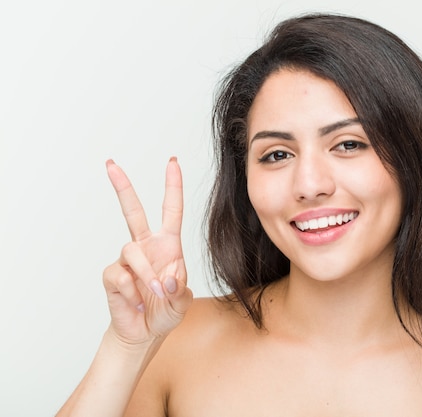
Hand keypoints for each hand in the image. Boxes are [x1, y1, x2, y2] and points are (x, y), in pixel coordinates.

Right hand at [102, 157, 192, 345]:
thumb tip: (166, 279)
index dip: (173, 187)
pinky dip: (134, 292)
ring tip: (154, 294)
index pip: (171, 211)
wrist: (145, 333)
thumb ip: (179, 291)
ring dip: (146, 274)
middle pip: (132, 211)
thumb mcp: (181, 301)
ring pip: (132, 251)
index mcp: (168, 246)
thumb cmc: (165, 311)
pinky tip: (137, 304)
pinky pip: (121, 276)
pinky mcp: (112, 275)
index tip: (172, 162)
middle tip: (111, 164)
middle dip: (122, 187)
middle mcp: (146, 247)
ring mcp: (126, 260)